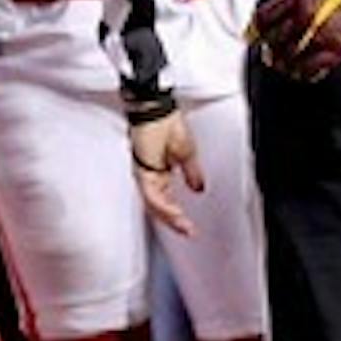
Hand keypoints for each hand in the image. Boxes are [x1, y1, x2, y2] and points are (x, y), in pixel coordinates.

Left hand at [130, 109, 203, 236]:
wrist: (155, 109)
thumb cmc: (166, 122)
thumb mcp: (187, 153)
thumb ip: (192, 173)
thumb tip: (198, 188)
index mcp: (159, 171)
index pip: (165, 199)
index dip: (176, 215)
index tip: (189, 226)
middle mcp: (149, 174)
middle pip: (158, 206)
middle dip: (174, 222)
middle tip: (188, 232)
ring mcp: (144, 172)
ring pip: (154, 204)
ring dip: (169, 217)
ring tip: (183, 227)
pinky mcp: (142, 169)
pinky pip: (151, 194)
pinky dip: (163, 205)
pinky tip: (174, 213)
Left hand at [251, 0, 340, 80]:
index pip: (263, 19)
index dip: (256, 29)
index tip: (254, 34)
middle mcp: (306, 18)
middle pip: (273, 40)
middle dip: (268, 47)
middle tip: (268, 50)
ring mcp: (321, 37)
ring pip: (289, 58)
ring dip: (283, 62)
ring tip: (282, 63)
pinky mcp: (339, 52)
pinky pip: (312, 69)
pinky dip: (303, 73)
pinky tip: (301, 72)